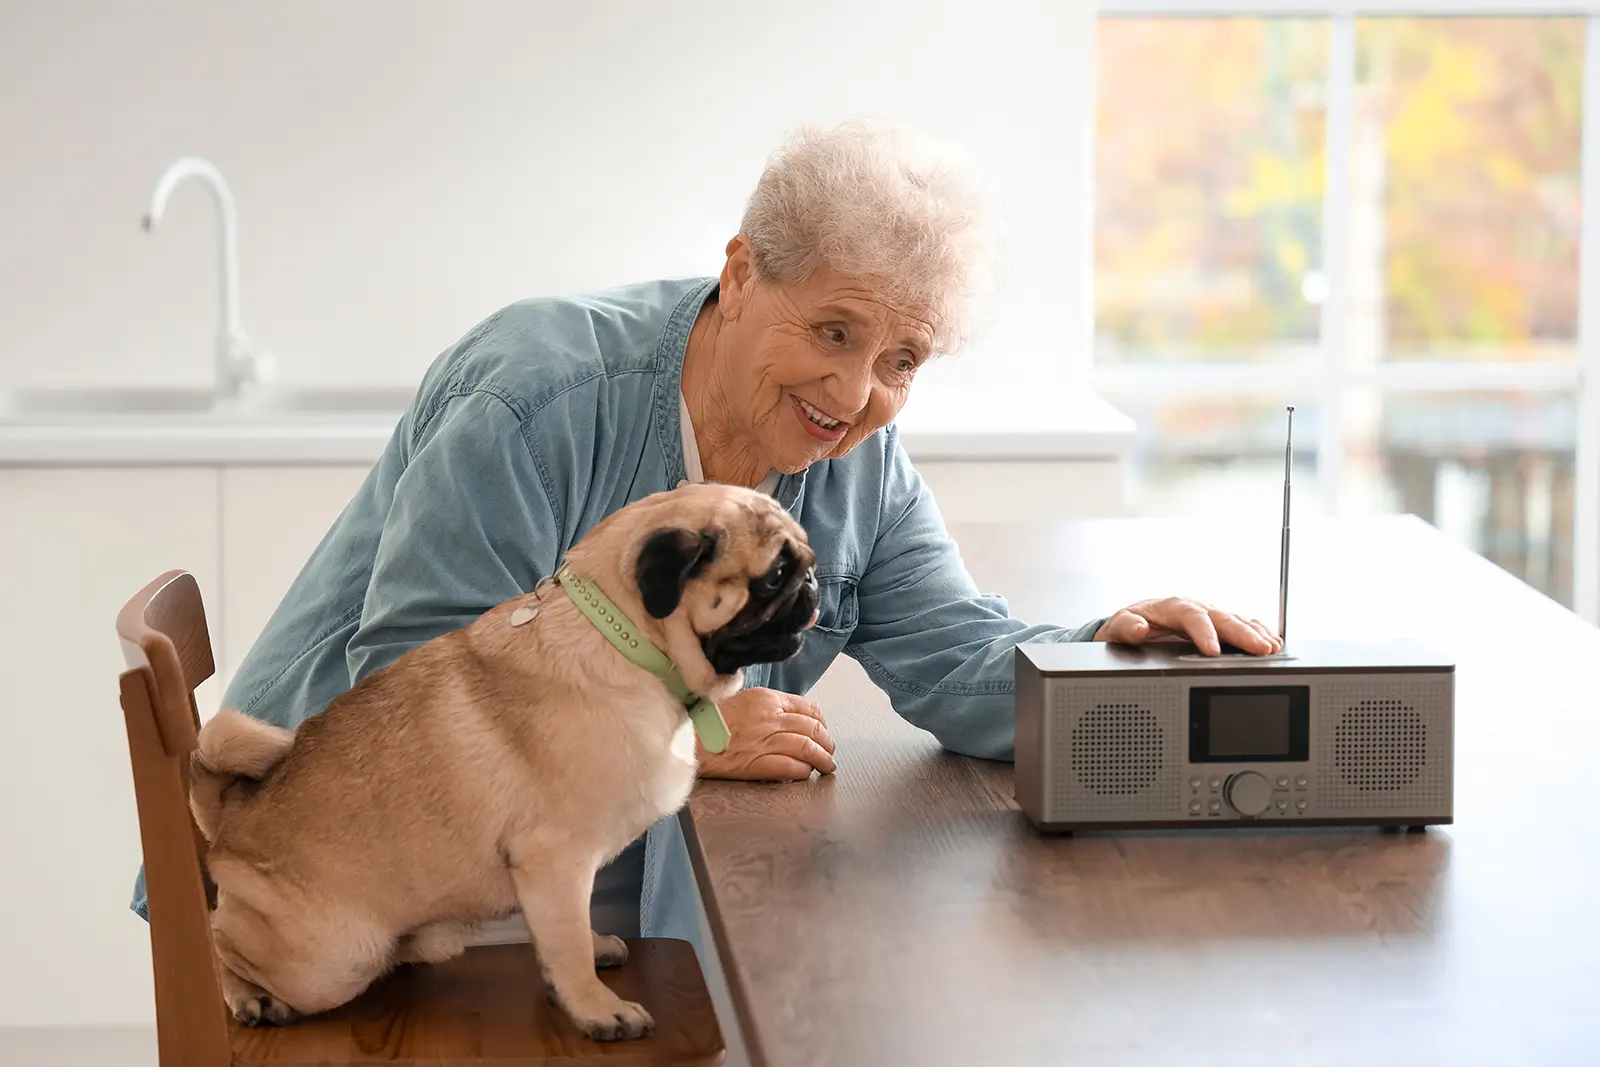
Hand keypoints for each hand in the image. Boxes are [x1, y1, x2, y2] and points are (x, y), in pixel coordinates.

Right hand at [695, 687, 836, 780]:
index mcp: (766, 699)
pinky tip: (805, 774)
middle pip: (813, 729)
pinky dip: (803, 772)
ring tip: (826, 766)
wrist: (686, 738)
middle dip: (826, 742)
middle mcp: (769, 717)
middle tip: (829, 751)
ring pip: (808, 748)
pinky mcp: (756, 763)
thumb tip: (788, 717)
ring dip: (822, 759)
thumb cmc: (708, 721)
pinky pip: (791, 768)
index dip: (822, 722)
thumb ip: (766, 706)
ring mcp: (764, 741)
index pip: (809, 708)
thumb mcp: (740, 700)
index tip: (823, 731)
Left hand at [1094, 597, 1281, 656]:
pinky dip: (1258, 633)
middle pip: (1222, 617)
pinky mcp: (1217, 625)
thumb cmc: (1129, 625)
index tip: (1213, 651)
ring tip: (1272, 647)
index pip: (1191, 616)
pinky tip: (1272, 643)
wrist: (1134, 623)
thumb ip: (1125, 628)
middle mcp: (1195, 608)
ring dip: (1255, 633)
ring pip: (1236, 621)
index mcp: (1172, 606)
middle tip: (1260, 649)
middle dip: (1242, 633)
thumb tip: (1137, 628)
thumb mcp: (1119, 627)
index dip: (1204, 633)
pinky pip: (1241, 626)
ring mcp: (1209, 616)